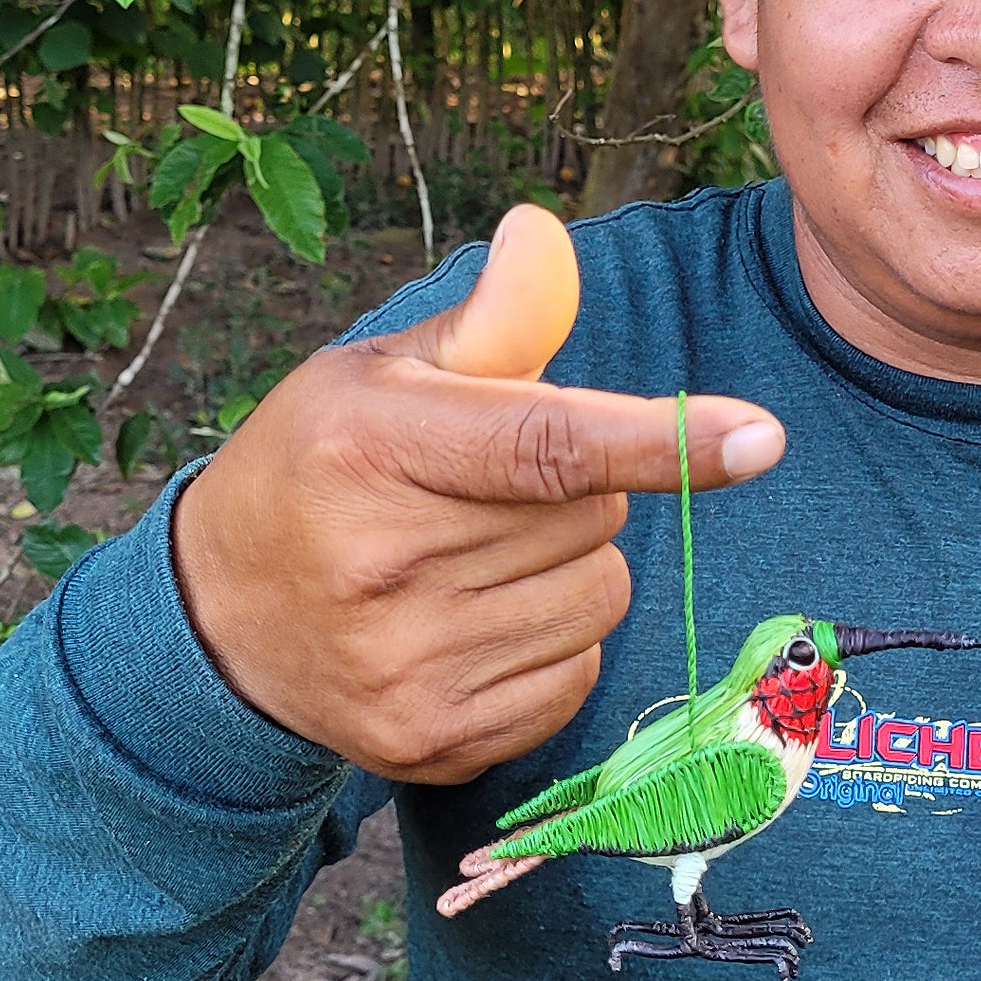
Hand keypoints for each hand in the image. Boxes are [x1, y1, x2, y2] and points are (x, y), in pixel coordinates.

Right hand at [170, 205, 785, 782]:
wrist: (220, 620)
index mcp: (373, 446)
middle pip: (595, 516)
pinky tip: (478, 623)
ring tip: (477, 559)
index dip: (659, 438)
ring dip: (571, 568)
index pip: (545, 444)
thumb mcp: (386, 373)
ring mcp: (406, 668)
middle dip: (577, 491)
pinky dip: (556, 644)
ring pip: (600, 598)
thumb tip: (546, 237)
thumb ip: (492, 321)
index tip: (761, 438)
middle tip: (488, 493)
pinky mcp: (432, 743)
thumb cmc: (324, 466)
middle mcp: (383, 565)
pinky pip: (576, 676)